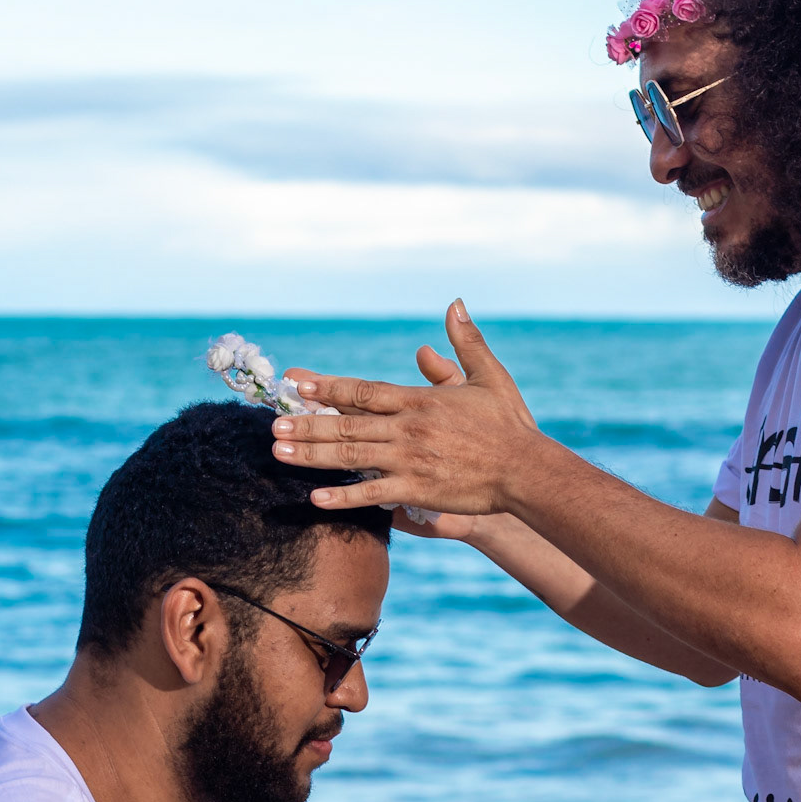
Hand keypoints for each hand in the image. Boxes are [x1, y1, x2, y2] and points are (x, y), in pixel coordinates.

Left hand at [272, 301, 540, 516]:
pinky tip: (315, 498)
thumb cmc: (509, 424)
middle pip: (347, 425)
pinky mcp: (418, 490)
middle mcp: (409, 429)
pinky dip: (344, 498)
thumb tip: (455, 303)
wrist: (527, 469)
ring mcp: (411, 461)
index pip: (364, 391)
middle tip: (273, 425)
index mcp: (420, 400)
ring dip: (312, 455)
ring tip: (278, 453)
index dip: (328, 387)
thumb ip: (465, 341)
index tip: (298, 383)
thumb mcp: (489, 375)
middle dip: (307, 424)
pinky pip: (373, 495)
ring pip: (351, 457)